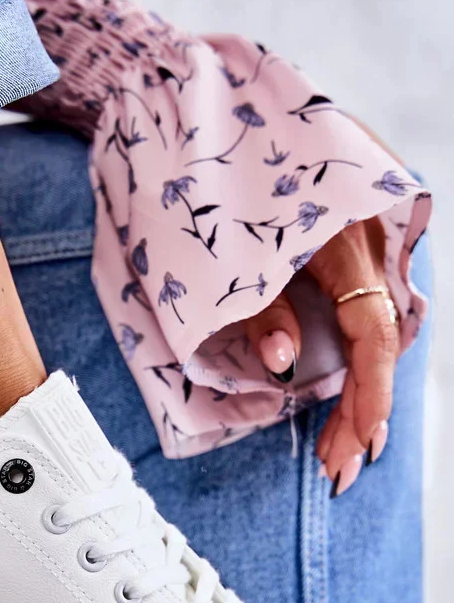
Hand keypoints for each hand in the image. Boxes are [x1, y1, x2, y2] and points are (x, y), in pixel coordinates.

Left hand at [242, 216, 397, 495]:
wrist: (231, 132)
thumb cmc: (224, 188)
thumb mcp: (234, 252)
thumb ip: (262, 307)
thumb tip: (284, 364)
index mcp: (347, 244)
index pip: (371, 333)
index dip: (369, 394)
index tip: (358, 443)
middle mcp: (368, 248)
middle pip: (378, 345)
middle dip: (361, 412)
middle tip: (336, 471)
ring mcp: (365, 250)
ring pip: (375, 337)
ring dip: (360, 395)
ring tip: (339, 451)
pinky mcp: (352, 255)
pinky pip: (364, 320)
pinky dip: (356, 366)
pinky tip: (347, 404)